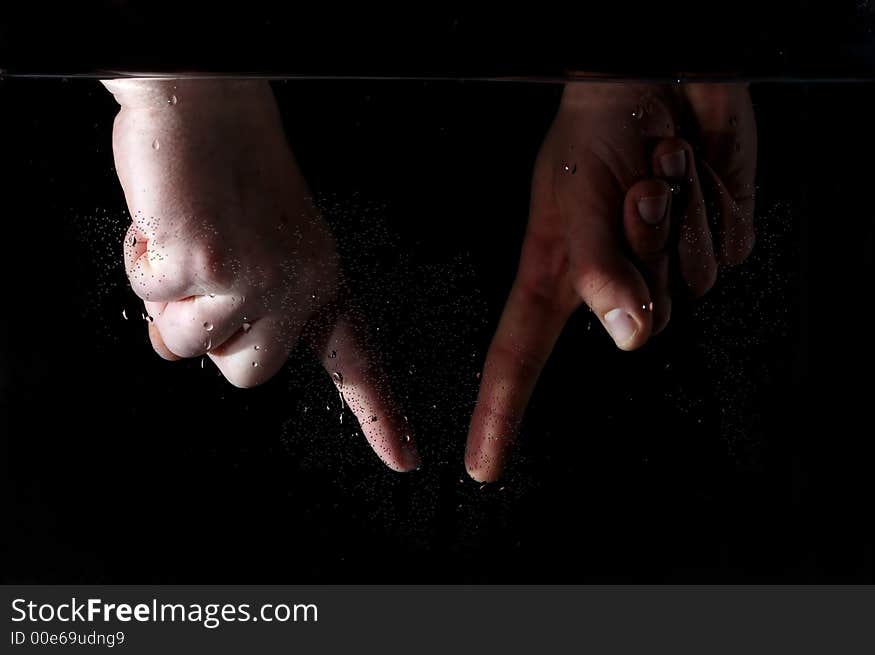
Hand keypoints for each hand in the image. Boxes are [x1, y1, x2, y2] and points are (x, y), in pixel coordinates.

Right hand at [104, 78, 419, 471]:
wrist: (205, 103)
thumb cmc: (226, 170)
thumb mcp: (261, 244)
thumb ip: (247, 303)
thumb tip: (189, 346)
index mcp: (319, 278)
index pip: (355, 360)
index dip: (378, 415)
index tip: (404, 460)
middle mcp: (297, 284)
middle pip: (245, 374)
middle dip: (208, 336)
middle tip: (200, 275)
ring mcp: (255, 279)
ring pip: (189, 346)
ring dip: (168, 298)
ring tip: (184, 237)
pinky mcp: (208, 266)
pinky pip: (152, 301)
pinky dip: (142, 263)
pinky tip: (167, 223)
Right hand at [465, 82, 755, 480]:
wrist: (662, 75)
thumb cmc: (600, 128)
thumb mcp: (577, 196)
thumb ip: (600, 271)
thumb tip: (630, 337)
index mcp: (560, 275)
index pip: (517, 358)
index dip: (498, 413)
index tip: (482, 466)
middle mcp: (612, 282)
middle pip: (648, 318)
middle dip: (648, 244)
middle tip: (638, 185)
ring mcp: (665, 266)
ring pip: (695, 282)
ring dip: (683, 213)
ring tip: (663, 165)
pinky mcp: (711, 241)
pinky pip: (727, 246)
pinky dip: (716, 201)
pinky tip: (695, 168)